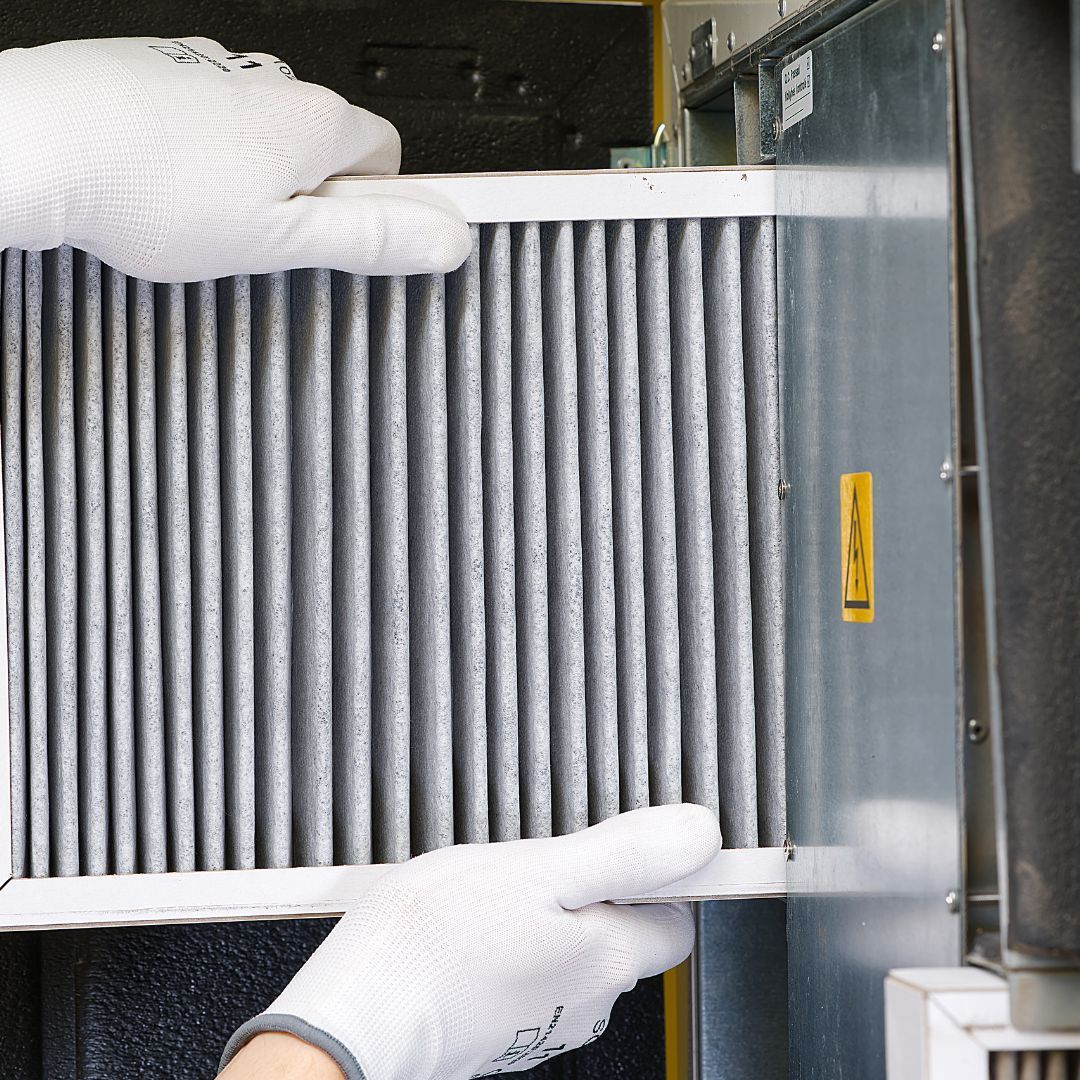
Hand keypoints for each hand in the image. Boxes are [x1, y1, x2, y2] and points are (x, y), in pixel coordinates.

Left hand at [0, 37, 469, 281]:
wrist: (44, 143)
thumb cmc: (151, 190)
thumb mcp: (281, 242)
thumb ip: (370, 242)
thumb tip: (447, 240)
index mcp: (313, 122)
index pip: (388, 155)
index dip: (374, 203)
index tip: (351, 234)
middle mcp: (270, 82)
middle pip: (322, 143)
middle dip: (308, 193)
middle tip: (269, 239)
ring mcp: (213, 70)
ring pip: (262, 132)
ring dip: (252, 173)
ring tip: (208, 217)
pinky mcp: (163, 71)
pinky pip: (207, 117)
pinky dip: (200, 152)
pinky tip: (169, 185)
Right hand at [220, 804, 720, 1079]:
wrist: (357, 1017)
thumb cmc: (436, 944)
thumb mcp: (539, 869)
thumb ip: (626, 853)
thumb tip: (699, 834)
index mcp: (607, 957)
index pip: (676, 921)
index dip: (657, 878)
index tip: (621, 848)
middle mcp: (586, 999)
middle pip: (621, 935)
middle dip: (593, 892)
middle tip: (542, 863)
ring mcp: (542, 1020)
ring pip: (570, 951)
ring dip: (547, 915)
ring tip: (497, 892)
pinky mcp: (500, 1028)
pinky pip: (528, 971)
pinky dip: (512, 944)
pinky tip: (472, 926)